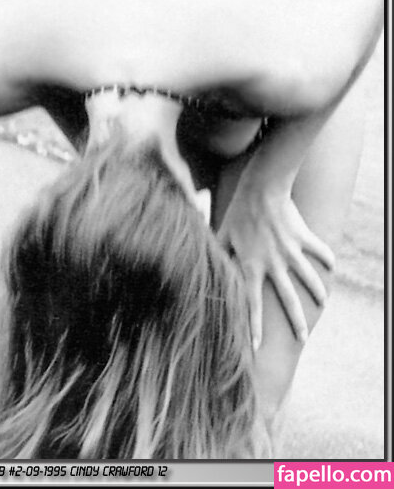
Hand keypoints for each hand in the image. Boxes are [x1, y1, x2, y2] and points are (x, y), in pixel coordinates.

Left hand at [217, 188, 334, 349]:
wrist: (261, 188)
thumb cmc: (237, 211)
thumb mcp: (222, 234)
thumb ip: (216, 254)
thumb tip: (203, 267)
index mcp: (251, 266)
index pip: (253, 303)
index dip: (254, 326)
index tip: (257, 347)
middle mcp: (273, 263)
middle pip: (288, 300)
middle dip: (297, 322)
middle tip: (303, 339)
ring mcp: (291, 251)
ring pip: (309, 278)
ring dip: (317, 292)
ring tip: (322, 303)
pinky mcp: (303, 237)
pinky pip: (319, 251)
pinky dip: (326, 258)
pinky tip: (331, 266)